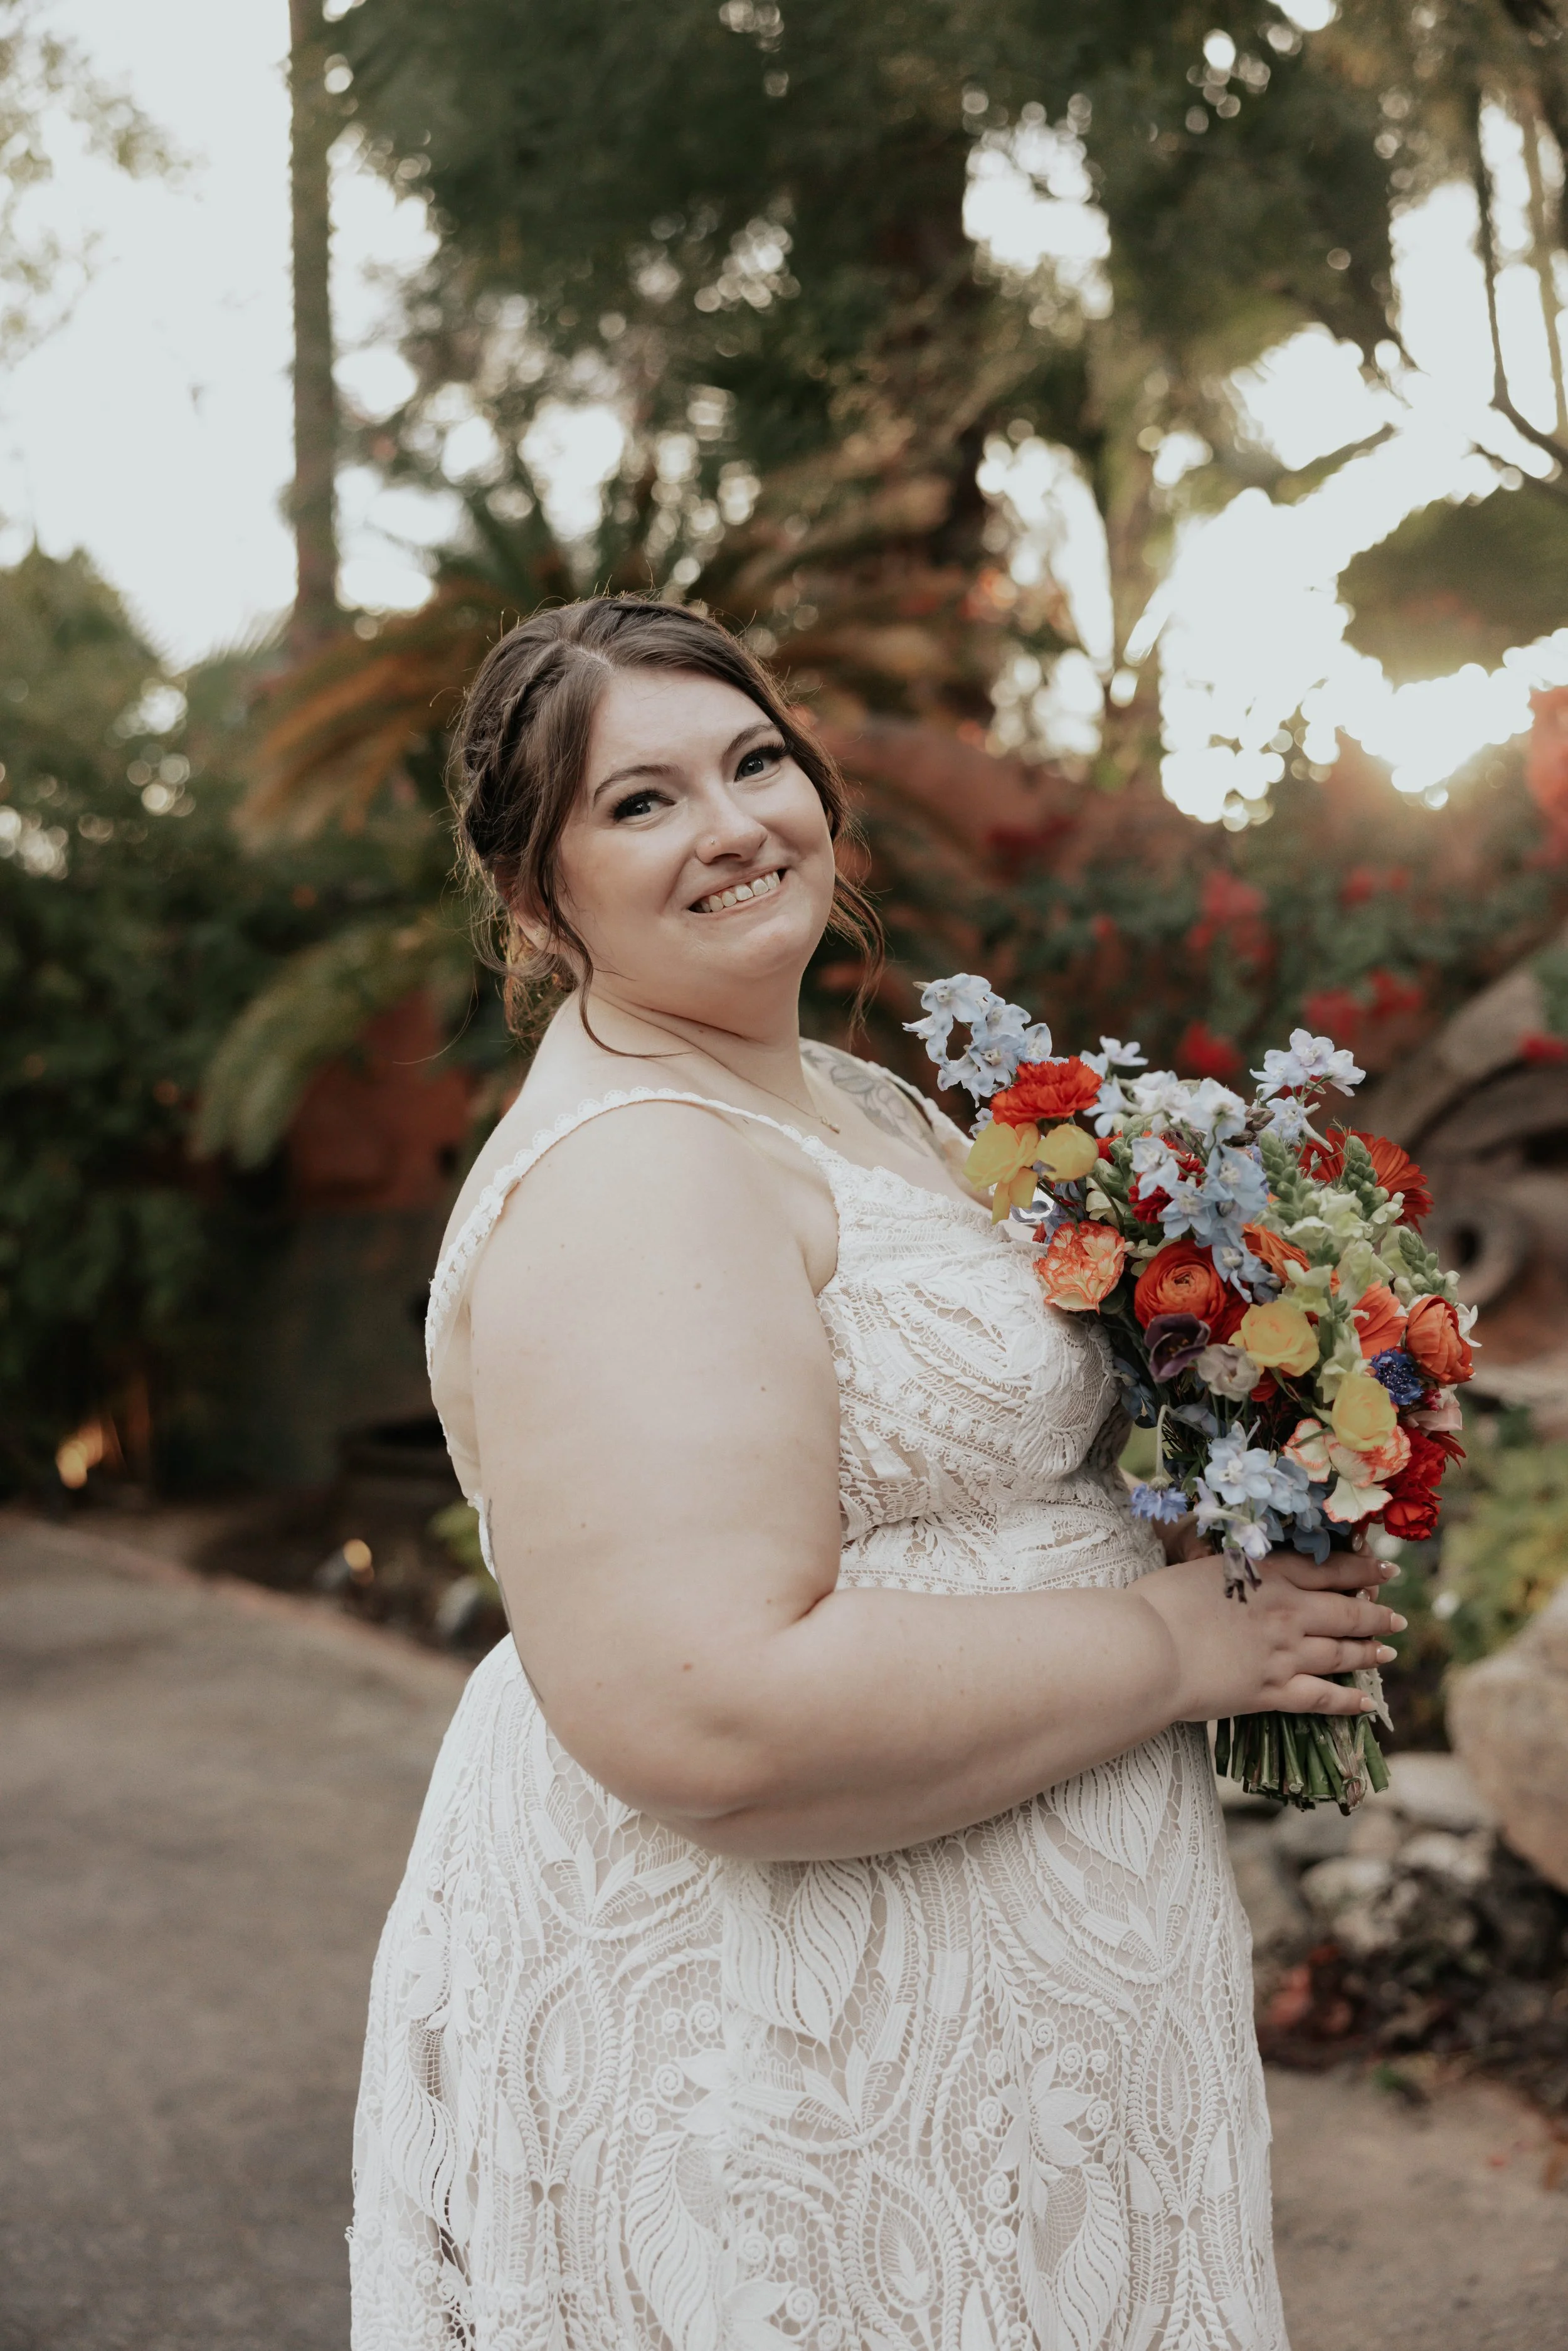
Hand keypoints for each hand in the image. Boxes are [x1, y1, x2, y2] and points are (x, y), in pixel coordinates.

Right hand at [1133, 1544, 1403, 1723]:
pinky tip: (1366, 1704)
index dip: (1363, 1571)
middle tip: (1397, 1618)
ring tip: (1387, 1654)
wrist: (1149, 1648)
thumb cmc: (1159, 1601)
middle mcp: (1288, 1612)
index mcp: (1269, 1575)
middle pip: (1347, 1613)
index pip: (1330, 1570)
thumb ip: (1232, 1569)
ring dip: (1369, 1653)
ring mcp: (1284, 1654)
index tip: (1385, 1571)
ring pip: (1341, 1653)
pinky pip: (1322, 1698)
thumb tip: (1240, 1568)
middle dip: (1376, 1616)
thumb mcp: (1200, 1567)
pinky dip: (1348, 1702)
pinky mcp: (1271, 1692)